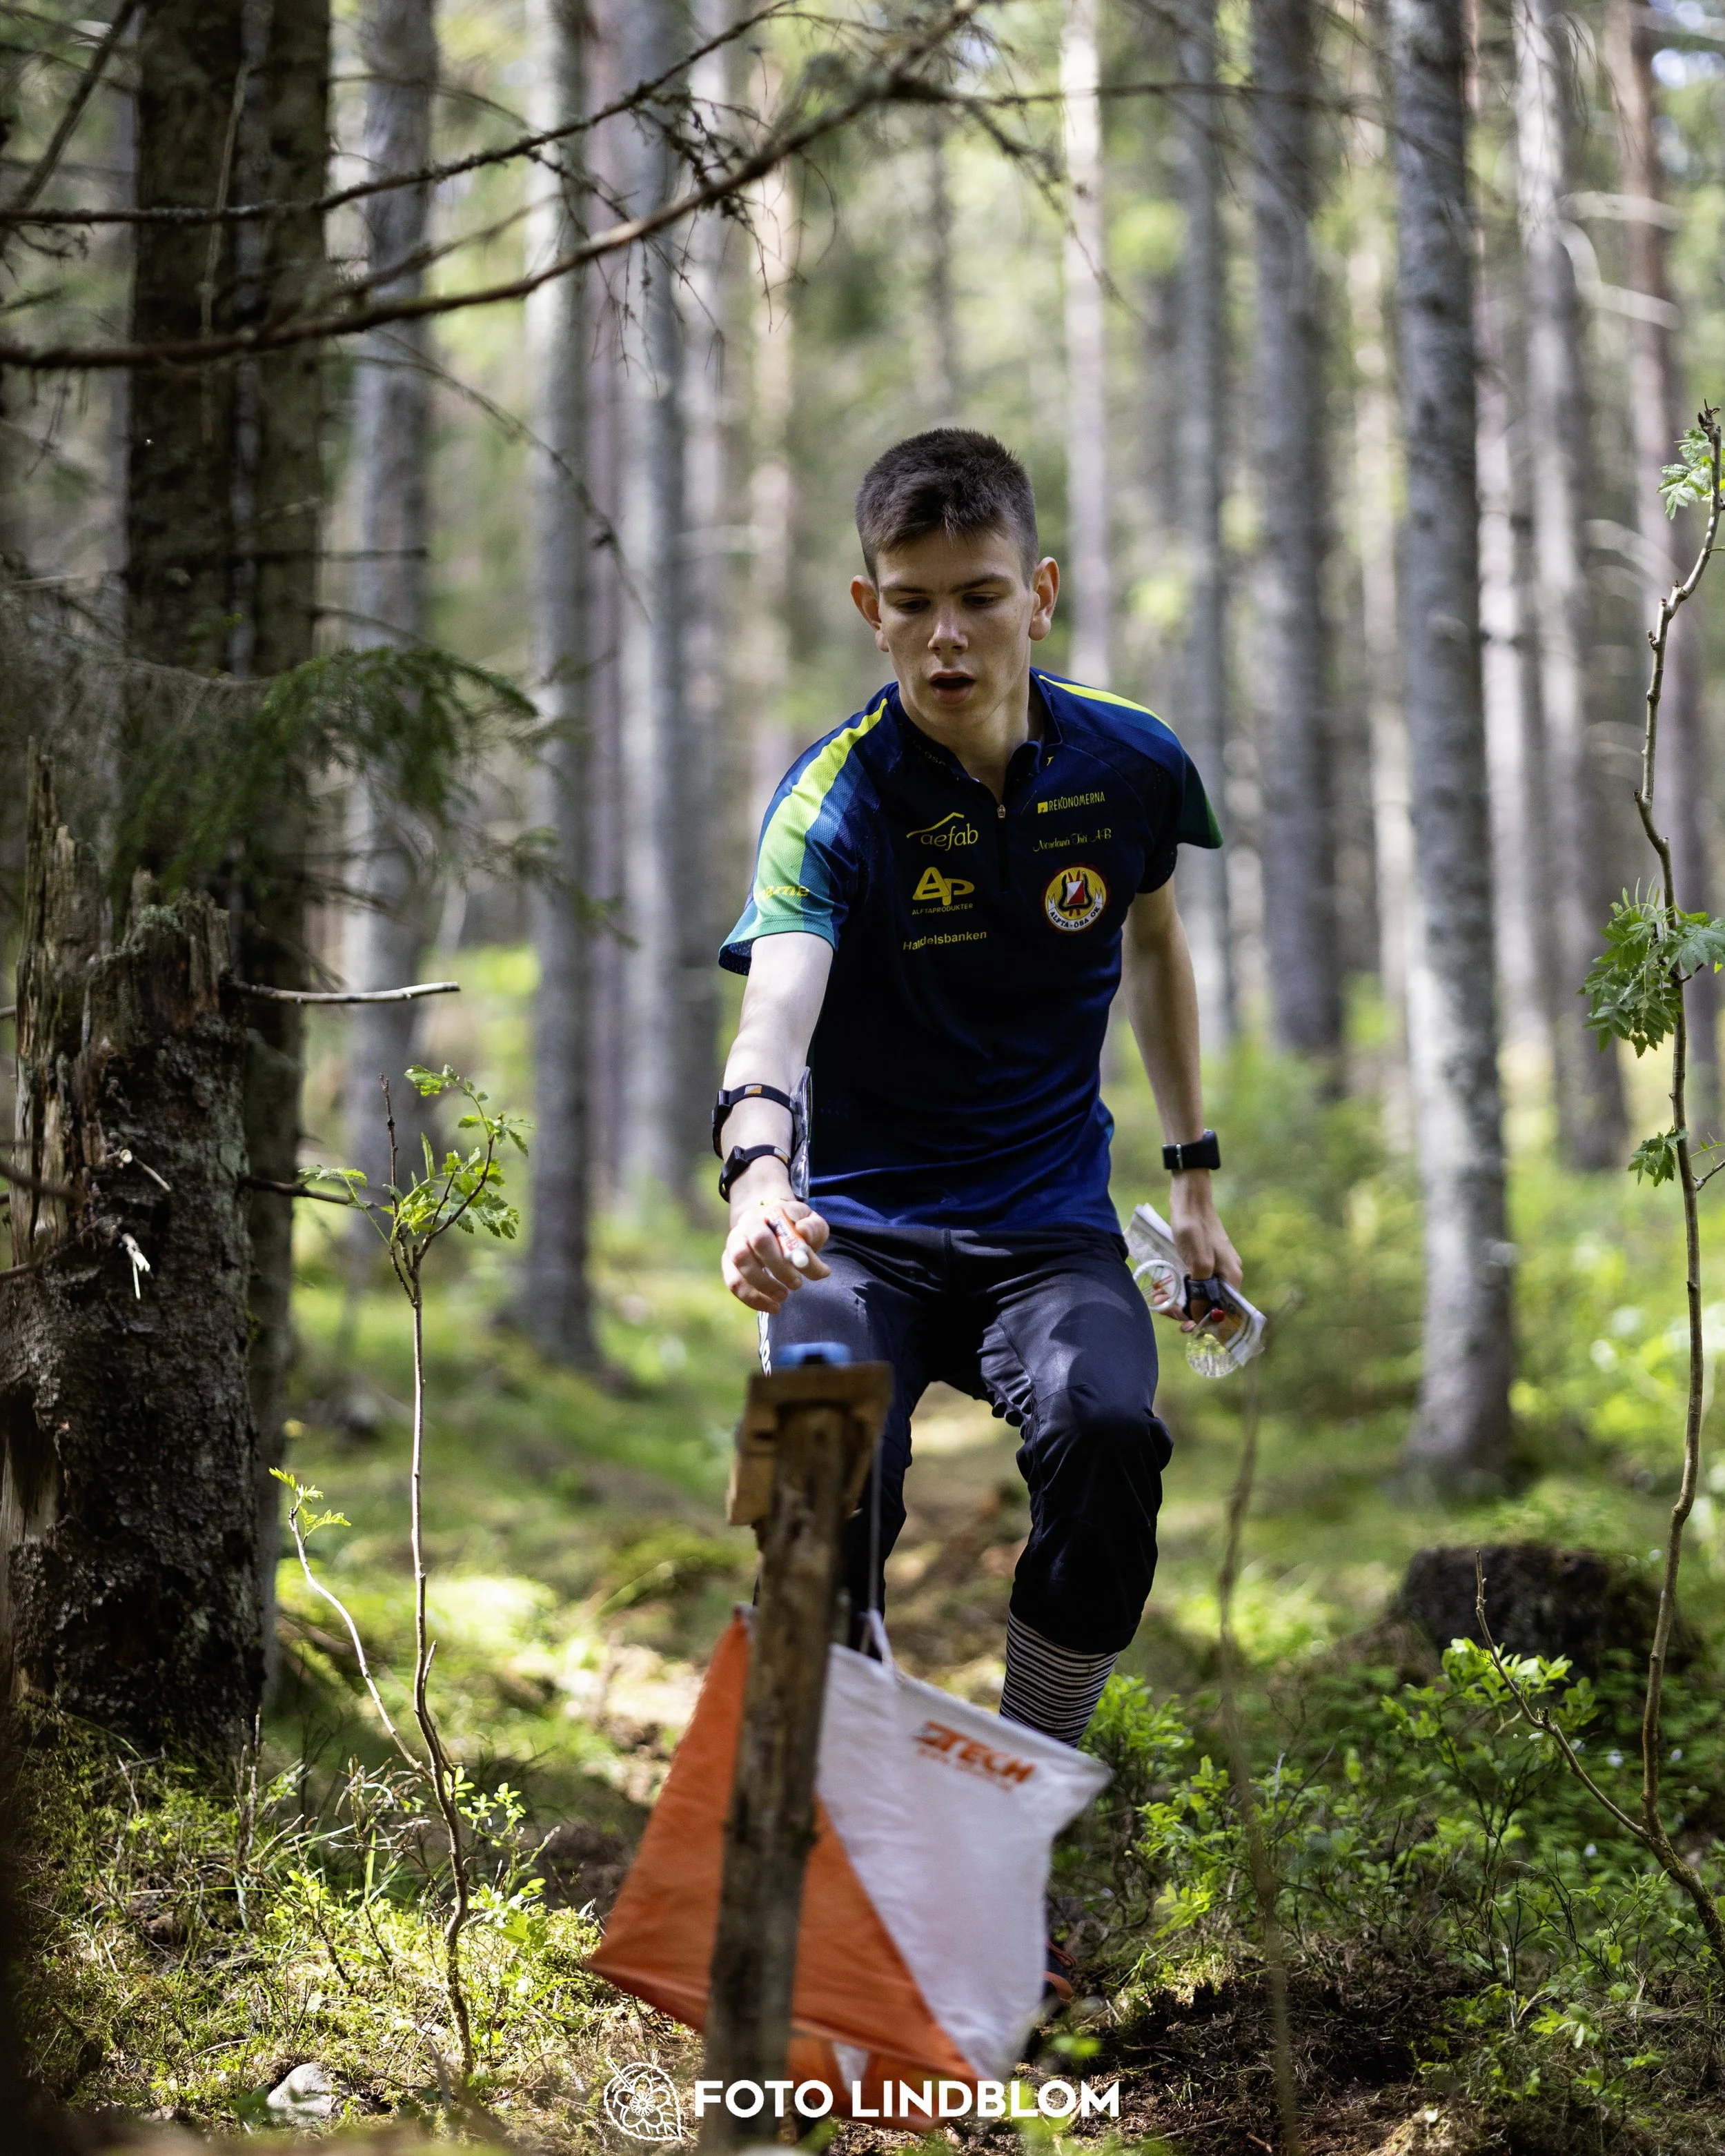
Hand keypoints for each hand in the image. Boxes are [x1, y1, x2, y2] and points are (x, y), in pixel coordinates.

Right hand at [721, 1182, 831, 1313]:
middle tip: (796, 1284)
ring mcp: (733, 1245)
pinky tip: (772, 1306)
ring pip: (738, 1271)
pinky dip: (753, 1300)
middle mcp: (744, 1227)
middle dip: (775, 1271)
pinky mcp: (729, 1264)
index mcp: (764, 1214)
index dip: (784, 1254)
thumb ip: (813, 1228)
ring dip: (762, 1289)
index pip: (769, 1233)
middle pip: (749, 1251)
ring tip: (784, 1297)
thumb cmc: (797, 1226)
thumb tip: (803, 1233)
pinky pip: (734, 1284)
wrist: (774, 1224)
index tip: (805, 1266)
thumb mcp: (812, 1222)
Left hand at [1168, 1171, 1241, 1329]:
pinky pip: (1191, 1281)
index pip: (1223, 1311)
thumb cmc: (1195, 1229)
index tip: (1183, 1326)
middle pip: (1209, 1303)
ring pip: (1198, 1293)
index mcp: (1231, 1277)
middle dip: (1186, 1310)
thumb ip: (1201, 1291)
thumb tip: (1200, 1315)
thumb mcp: (1198, 1263)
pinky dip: (1178, 1286)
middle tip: (1165, 1310)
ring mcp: (1214, 1266)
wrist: (1189, 1199)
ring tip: (1159, 1299)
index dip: (1204, 1321)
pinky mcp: (1201, 1259)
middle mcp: (1226, 1274)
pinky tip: (1163, 1287)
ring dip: (1179, 1299)